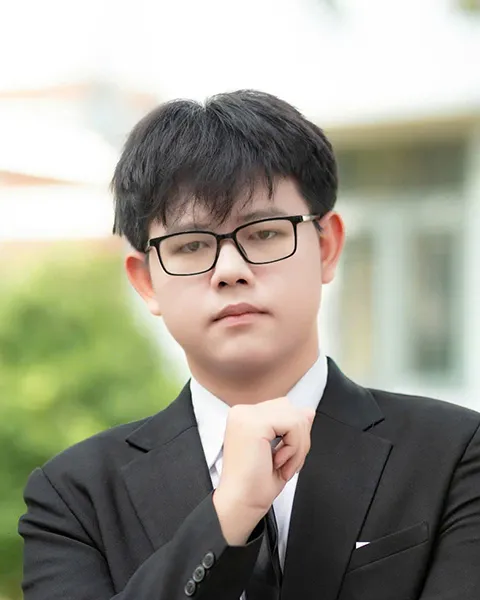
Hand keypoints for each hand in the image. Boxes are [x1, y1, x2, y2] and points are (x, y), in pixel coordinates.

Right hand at [212, 398, 314, 543]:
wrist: (240, 504)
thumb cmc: (255, 485)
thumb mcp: (281, 451)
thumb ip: (293, 427)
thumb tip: (308, 411)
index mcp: (245, 417)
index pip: (283, 409)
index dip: (293, 434)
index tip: (284, 459)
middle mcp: (242, 412)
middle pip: (290, 409)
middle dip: (299, 439)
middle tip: (286, 464)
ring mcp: (246, 415)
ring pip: (295, 417)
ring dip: (298, 445)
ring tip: (283, 465)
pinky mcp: (254, 423)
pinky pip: (293, 425)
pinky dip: (295, 447)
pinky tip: (279, 462)